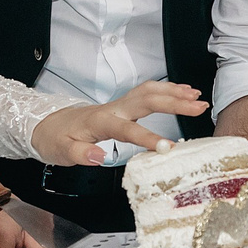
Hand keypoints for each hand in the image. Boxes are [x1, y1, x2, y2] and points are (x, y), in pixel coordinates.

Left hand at [32, 81, 209, 165]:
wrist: (48, 124)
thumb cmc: (56, 138)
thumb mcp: (62, 151)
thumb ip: (80, 153)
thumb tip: (98, 156)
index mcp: (100, 121)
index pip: (128, 129)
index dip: (148, 137)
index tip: (168, 147)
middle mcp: (113, 108)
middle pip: (147, 99)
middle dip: (174, 102)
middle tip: (199, 107)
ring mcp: (119, 104)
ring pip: (149, 91)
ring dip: (174, 92)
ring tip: (197, 97)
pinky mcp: (122, 105)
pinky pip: (147, 93)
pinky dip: (166, 90)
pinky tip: (182, 94)